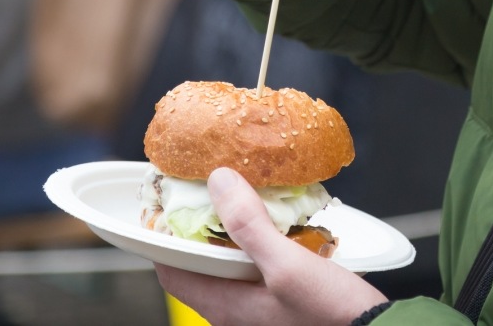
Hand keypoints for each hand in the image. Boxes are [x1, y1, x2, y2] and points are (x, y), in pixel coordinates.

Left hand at [155, 168, 387, 325]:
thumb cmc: (330, 315)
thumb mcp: (288, 265)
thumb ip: (249, 225)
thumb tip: (217, 181)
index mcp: (225, 307)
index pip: (171, 269)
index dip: (163, 233)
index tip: (168, 197)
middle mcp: (235, 312)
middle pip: (201, 262)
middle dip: (201, 222)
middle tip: (210, 184)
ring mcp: (259, 309)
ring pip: (231, 262)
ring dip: (233, 228)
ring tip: (245, 192)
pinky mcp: (282, 302)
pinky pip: (257, 265)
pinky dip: (259, 238)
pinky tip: (279, 217)